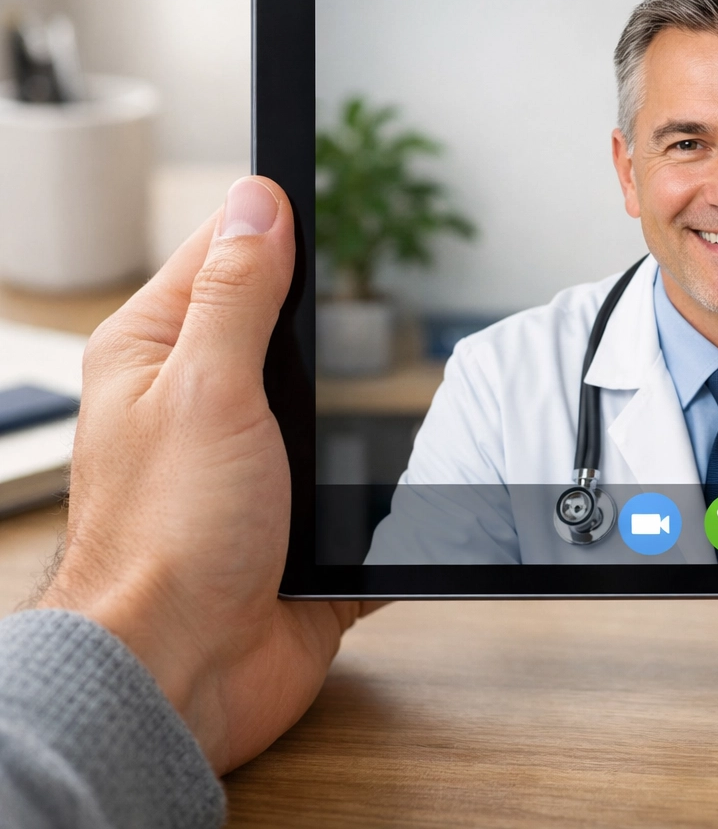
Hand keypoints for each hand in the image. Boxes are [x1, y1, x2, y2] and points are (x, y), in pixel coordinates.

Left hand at [38, 177, 375, 773]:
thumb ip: (239, 293)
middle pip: (285, 325)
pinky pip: (361, 489)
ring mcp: (255, 466)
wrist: (185, 672)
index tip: (328, 190)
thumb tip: (259, 202)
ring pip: (331, 406)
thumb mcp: (207, 388)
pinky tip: (410, 470)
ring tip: (384, 392)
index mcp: (160, 355)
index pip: (224, 253)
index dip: (276, 221)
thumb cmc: (167, 541)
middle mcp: (203, 404)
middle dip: (334, 321)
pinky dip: (389, 486)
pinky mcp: (301, 526)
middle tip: (378, 293)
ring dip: (363, 409)